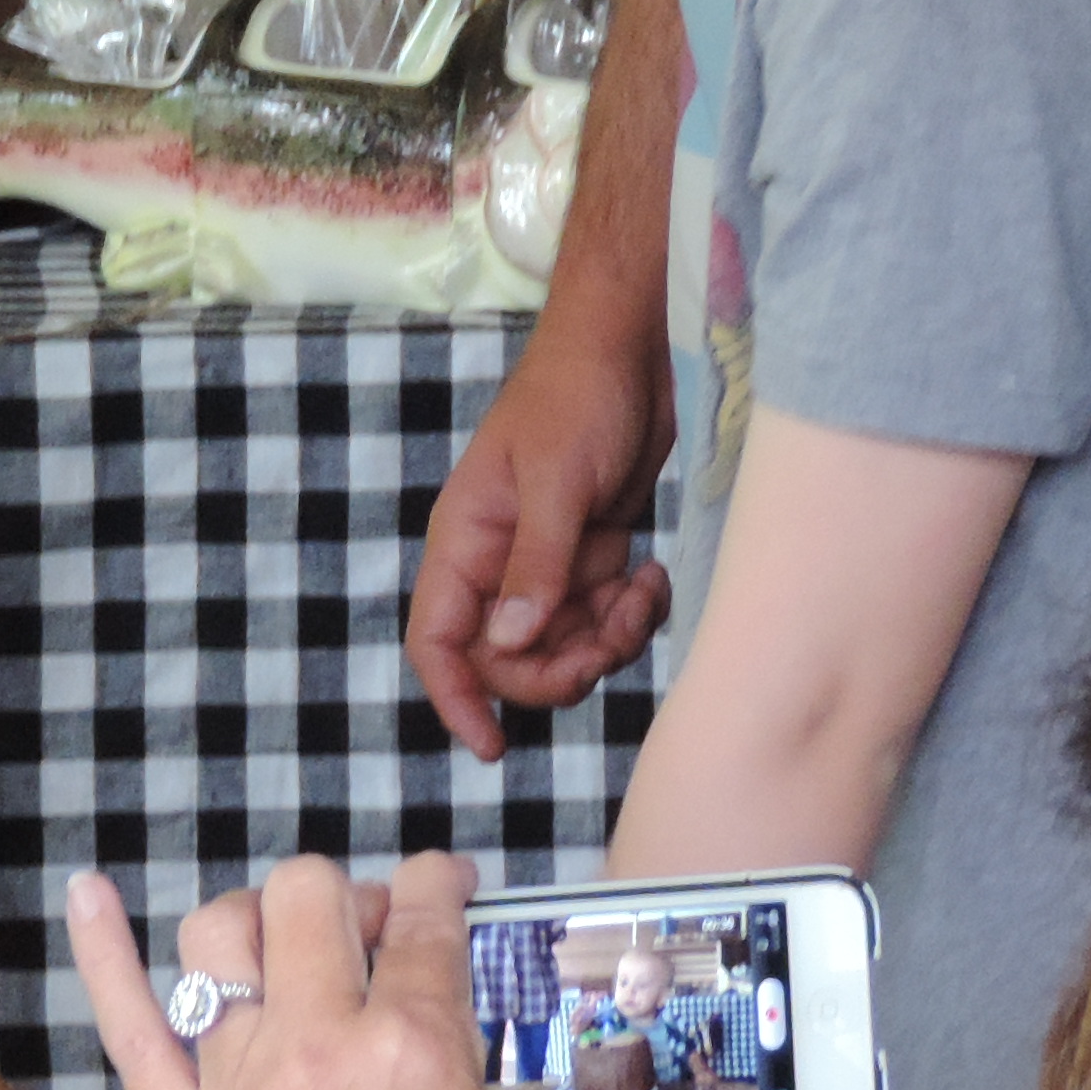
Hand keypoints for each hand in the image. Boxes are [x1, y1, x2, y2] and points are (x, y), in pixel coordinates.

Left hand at [61, 857, 571, 1089]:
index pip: (425, 915)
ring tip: (278, 950)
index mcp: (421, 1051)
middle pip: (310, 898)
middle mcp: (320, 1053)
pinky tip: (89, 895)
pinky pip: (127, 1027)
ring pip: (216, 942)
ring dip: (255, 928)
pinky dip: (102, 952)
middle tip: (368, 937)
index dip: (440, 887)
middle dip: (347, 899)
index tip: (444, 888)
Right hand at [410, 304, 677, 764]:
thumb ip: (536, 566)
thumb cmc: (580, 394)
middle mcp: (499, 560)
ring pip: (564, 645)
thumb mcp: (557, 480)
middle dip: (560, 668)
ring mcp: (547, 560)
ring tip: (641, 590)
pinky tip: (653, 574)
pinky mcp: (593, 554)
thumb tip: (510, 645)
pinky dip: (632, 613)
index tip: (492, 746)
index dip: (456, 699)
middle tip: (606, 642)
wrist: (633, 343)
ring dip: (607, 638)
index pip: (437, 640)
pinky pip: (603, 617)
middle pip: (509, 660)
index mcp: (466, 541)